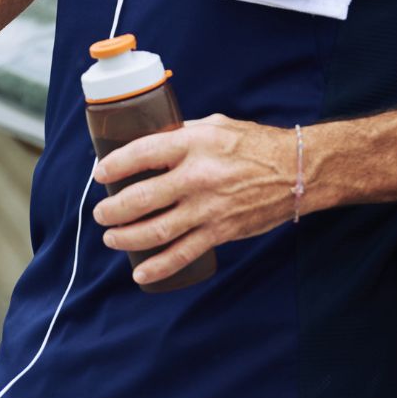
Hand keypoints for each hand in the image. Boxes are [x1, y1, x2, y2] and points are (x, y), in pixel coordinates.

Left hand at [93, 114, 295, 285]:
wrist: (296, 171)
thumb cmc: (255, 144)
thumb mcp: (216, 125)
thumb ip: (183, 134)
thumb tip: (152, 141)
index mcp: (194, 143)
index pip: (143, 153)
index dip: (115, 165)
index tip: (100, 174)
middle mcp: (198, 176)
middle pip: (142, 198)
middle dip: (112, 209)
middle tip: (100, 212)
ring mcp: (208, 208)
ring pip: (156, 230)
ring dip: (126, 237)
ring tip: (110, 236)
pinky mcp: (220, 231)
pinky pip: (183, 253)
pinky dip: (158, 266)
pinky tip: (140, 272)